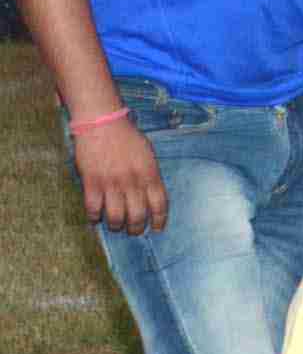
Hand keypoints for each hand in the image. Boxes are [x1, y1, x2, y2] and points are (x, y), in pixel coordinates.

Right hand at [73, 118, 165, 234]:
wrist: (102, 122)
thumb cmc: (126, 137)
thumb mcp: (148, 154)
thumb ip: (150, 175)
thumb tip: (150, 195)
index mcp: (150, 174)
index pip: (159, 205)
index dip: (158, 220)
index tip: (156, 229)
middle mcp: (132, 182)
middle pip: (137, 215)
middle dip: (136, 228)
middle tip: (133, 230)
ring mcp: (111, 183)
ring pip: (116, 217)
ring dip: (116, 226)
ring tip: (115, 226)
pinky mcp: (91, 182)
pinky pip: (93, 209)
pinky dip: (94, 217)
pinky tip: (95, 218)